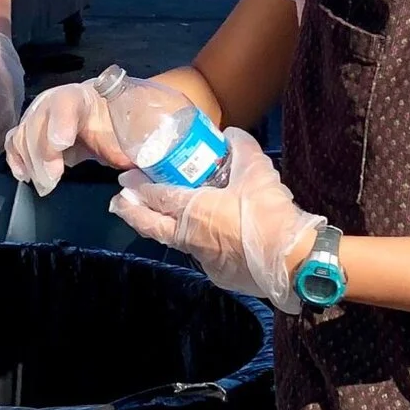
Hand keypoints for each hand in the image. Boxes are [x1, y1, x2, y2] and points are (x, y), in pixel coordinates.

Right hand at [4, 67, 151, 195]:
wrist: (130, 121)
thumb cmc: (141, 124)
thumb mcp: (148, 125)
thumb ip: (145, 135)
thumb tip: (146, 158)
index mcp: (92, 94)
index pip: (67, 101)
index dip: (60, 121)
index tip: (62, 145)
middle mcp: (63, 100)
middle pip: (39, 119)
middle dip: (42, 151)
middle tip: (51, 180)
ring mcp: (47, 115)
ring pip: (25, 131)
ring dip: (29, 159)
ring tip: (45, 183)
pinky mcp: (39, 133)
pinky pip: (18, 141)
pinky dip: (17, 158)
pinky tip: (25, 175)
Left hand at [109, 129, 323, 314]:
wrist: (291, 261)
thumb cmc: (267, 214)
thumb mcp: (257, 171)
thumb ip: (241, 148)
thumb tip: (231, 134)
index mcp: (193, 210)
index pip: (156, 197)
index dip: (138, 187)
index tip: (125, 179)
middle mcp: (189, 237)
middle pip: (150, 225)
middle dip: (131, 212)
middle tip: (118, 202)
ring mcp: (202, 259)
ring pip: (174, 241)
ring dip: (162, 228)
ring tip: (158, 217)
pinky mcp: (218, 274)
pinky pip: (200, 254)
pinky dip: (194, 242)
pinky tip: (201, 236)